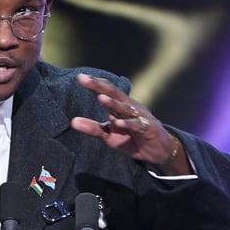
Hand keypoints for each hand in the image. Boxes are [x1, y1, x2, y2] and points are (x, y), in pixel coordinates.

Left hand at [70, 73, 189, 174]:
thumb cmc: (132, 139)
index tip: (80, 77)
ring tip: (100, 98)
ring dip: (113, 103)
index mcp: (120, 106)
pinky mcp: (148, 129)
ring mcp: (140, 117)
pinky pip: (136, 125)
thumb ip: (92, 128)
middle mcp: (130, 107)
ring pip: (125, 108)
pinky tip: (117, 122)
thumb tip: (72, 122)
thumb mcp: (108, 136)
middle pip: (113, 94)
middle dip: (99, 86)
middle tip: (84, 79)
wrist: (157, 151)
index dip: (94, 84)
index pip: (106, 91)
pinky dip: (127, 124)